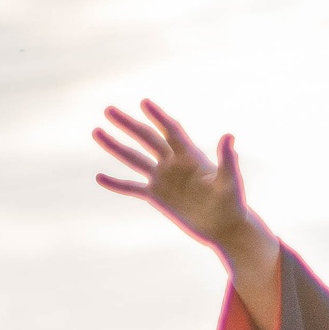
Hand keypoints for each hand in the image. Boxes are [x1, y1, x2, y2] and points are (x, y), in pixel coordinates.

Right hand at [93, 100, 262, 256]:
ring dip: (115, 147)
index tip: (144, 102)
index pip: (170, 130)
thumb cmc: (232, 202)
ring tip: (96, 132)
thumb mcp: (229, 180)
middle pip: (146, 138)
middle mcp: (173, 163)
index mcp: (189, 155)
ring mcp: (163, 179)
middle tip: (108, 110)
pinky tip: (99, 177)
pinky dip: (116, 183)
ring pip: (134, 159)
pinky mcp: (157, 196)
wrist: (224, 227)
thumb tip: (229, 135)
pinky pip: (132, 188)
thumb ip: (227, 158)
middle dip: (128, 124)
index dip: (158, 117)